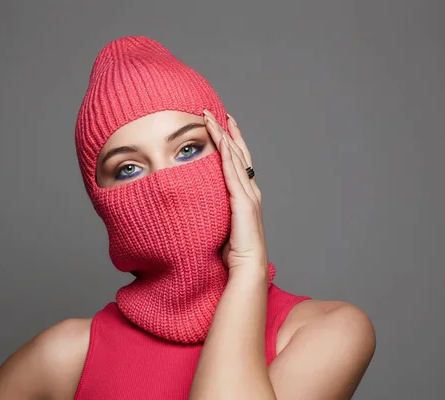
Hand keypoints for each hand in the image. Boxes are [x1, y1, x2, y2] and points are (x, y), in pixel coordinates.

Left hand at [203, 110, 267, 275]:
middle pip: (238, 153)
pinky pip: (232, 171)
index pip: (237, 162)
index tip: (218, 124)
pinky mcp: (243, 201)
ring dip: (223, 135)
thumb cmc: (233, 253)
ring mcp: (248, 194)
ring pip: (234, 157)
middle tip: (215, 111)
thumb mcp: (221, 225)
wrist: (247, 268)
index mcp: (245, 195)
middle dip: (227, 130)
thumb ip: (214, 211)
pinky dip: (226, 153)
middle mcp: (250, 190)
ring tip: (211, 117)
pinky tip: (220, 139)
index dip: (229, 141)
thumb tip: (194, 205)